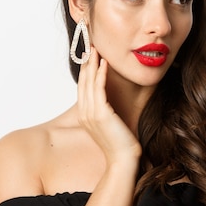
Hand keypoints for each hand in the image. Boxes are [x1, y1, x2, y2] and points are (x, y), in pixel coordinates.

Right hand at [77, 47, 141, 163]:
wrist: (123, 159)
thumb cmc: (120, 143)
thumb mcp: (110, 124)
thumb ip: (106, 111)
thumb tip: (110, 100)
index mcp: (85, 115)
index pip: (83, 87)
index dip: (85, 70)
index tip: (89, 56)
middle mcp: (84, 113)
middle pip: (83, 82)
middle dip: (86, 63)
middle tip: (90, 45)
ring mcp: (90, 113)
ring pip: (89, 83)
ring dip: (92, 64)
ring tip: (96, 49)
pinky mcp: (100, 113)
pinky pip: (98, 89)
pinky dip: (100, 74)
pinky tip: (104, 63)